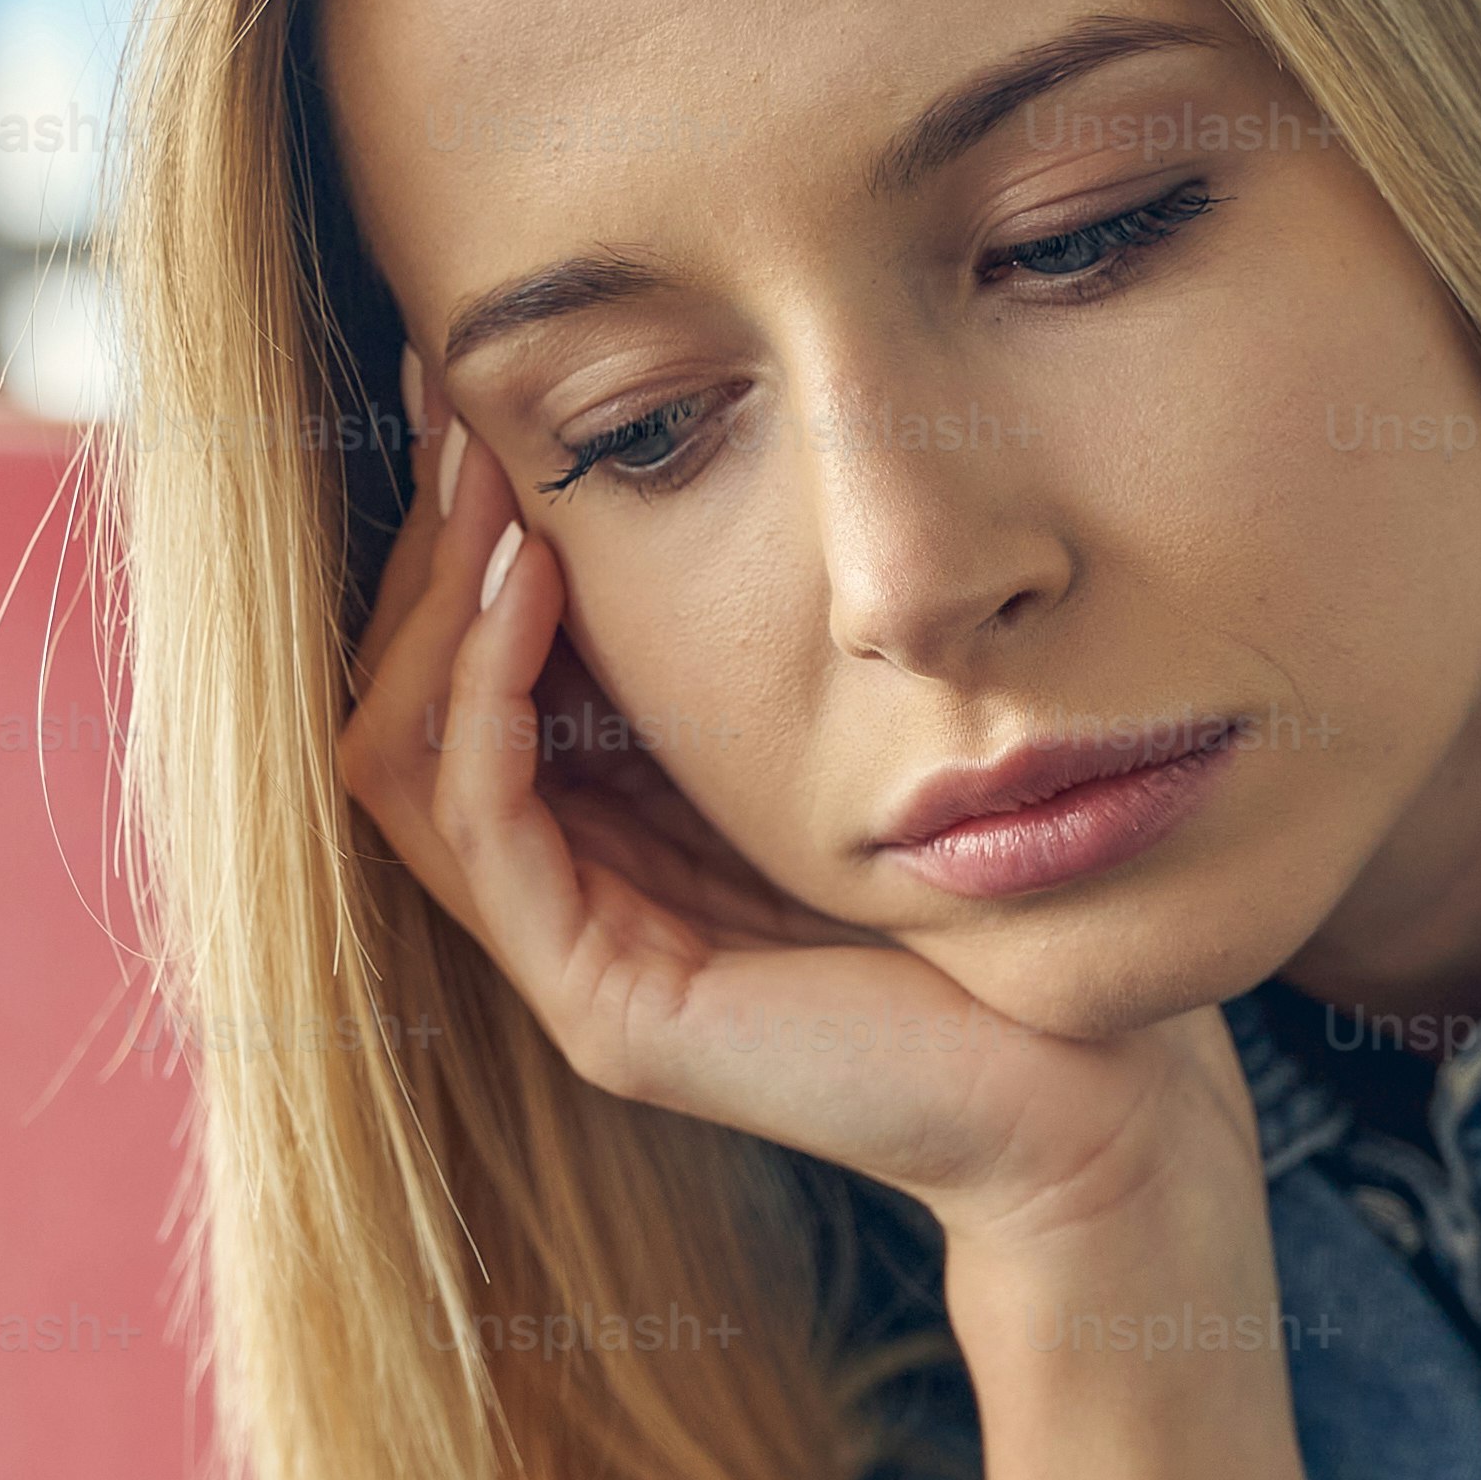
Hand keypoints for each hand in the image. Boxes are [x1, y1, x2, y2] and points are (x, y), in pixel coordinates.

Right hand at [340, 351, 1255, 1252]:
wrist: (1081, 1078)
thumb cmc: (979, 893)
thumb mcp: (826, 724)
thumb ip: (730, 643)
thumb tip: (661, 447)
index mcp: (602, 834)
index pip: (448, 677)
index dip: (444, 541)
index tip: (465, 400)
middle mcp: (563, 899)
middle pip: (399, 706)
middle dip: (420, 552)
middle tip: (448, 408)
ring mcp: (573, 962)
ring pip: (406, 762)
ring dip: (435, 610)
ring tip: (486, 484)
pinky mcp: (609, 1007)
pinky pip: (490, 830)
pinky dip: (489, 696)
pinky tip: (534, 583)